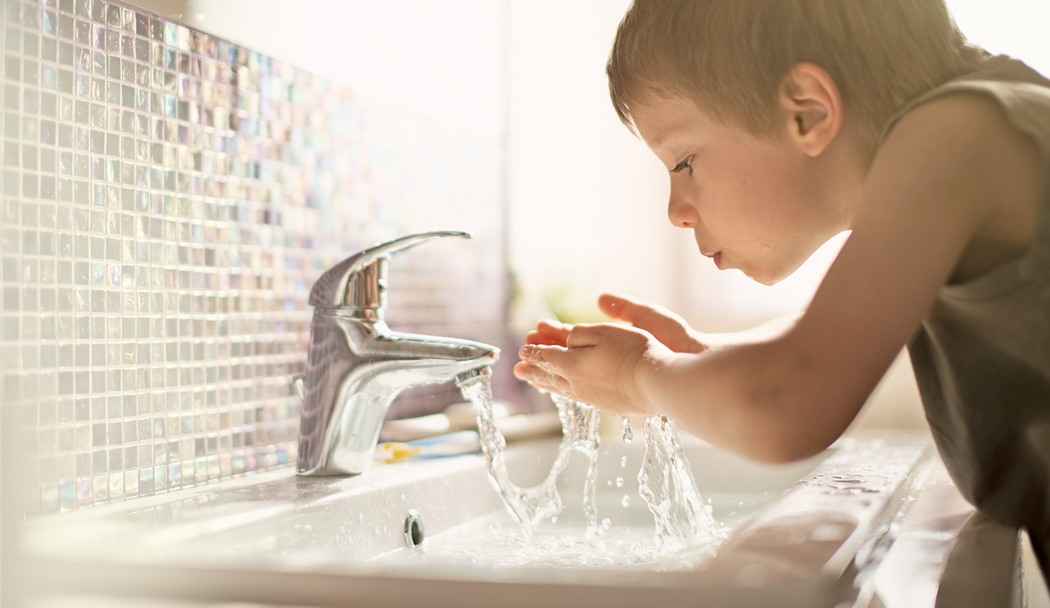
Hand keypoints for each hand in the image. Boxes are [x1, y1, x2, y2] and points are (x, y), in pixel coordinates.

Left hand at [514, 293, 699, 415]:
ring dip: (546, 383)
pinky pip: (577, 397)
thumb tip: (566, 340)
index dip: (534, 352)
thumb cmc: (634, 353)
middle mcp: (577, 384)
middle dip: (533, 371)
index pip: (547, 357)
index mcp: (572, 364)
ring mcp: (592, 397)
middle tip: (518, 371)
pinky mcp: (607, 405)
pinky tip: (567, 391)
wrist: (658, 383)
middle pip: (549, 376)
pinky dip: (565, 392)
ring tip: (536, 382)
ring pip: (562, 389)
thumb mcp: (603, 332)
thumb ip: (579, 335)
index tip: (522, 350)